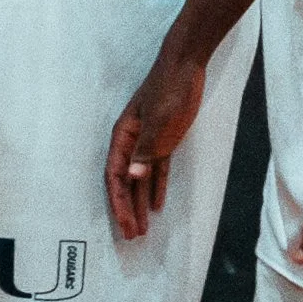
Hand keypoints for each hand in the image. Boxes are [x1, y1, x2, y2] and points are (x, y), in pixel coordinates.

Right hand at [105, 46, 209, 239]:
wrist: (187, 65)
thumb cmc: (169, 90)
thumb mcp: (159, 121)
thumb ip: (147, 150)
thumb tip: (133, 177)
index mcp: (124, 137)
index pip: (115, 177)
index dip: (118, 203)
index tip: (124, 224)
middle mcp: (131, 142)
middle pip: (125, 182)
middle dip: (127, 209)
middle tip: (132, 236)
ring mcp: (147, 141)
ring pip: (140, 179)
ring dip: (140, 203)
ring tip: (143, 228)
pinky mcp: (164, 140)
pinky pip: (157, 169)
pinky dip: (156, 186)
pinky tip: (157, 204)